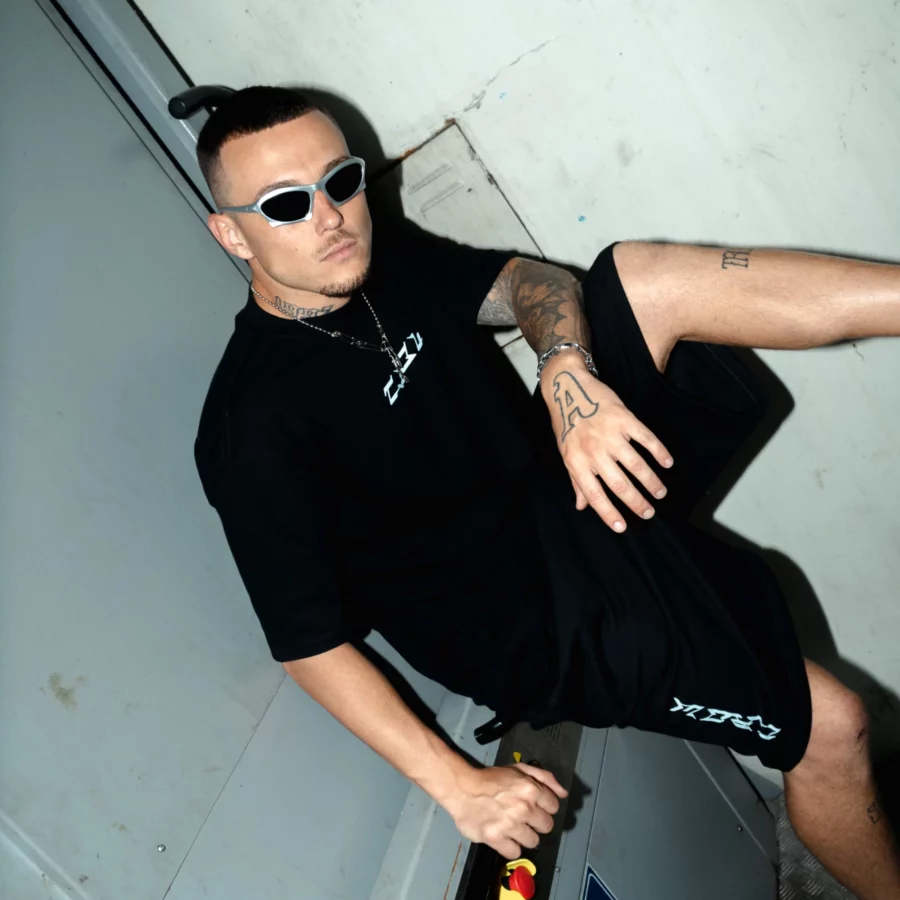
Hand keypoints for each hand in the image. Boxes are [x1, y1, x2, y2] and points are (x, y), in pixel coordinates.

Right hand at [444, 763, 567, 858]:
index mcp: (530, 789)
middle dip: (537, 822)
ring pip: (533, 841)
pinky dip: (510, 847)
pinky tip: (504, 836)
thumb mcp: (518, 769)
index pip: (554, 806)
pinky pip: (515, 852)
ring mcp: (510, 825)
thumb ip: (544, 778)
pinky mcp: (496, 839)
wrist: (462, 788)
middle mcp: (523, 808)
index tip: (535, 806)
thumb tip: (563, 793)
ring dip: (525, 835)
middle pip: (547, 826)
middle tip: (524, 817)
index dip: (545, 806)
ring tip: (513, 827)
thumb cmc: (490, 779)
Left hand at [541, 354, 673, 531]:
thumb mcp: (566, 453)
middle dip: (637, 503)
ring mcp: (610, 434)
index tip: (622, 527)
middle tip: (649, 512)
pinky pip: (646, 439)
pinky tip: (667, 463)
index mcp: (576, 462)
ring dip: (651, 482)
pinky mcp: (624, 418)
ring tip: (660, 493)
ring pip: (636, 465)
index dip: (608, 514)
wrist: (567, 387)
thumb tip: (581, 506)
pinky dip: (659, 452)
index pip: (594, 495)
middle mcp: (594, 451)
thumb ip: (576, 480)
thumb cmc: (565, 423)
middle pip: (620, 484)